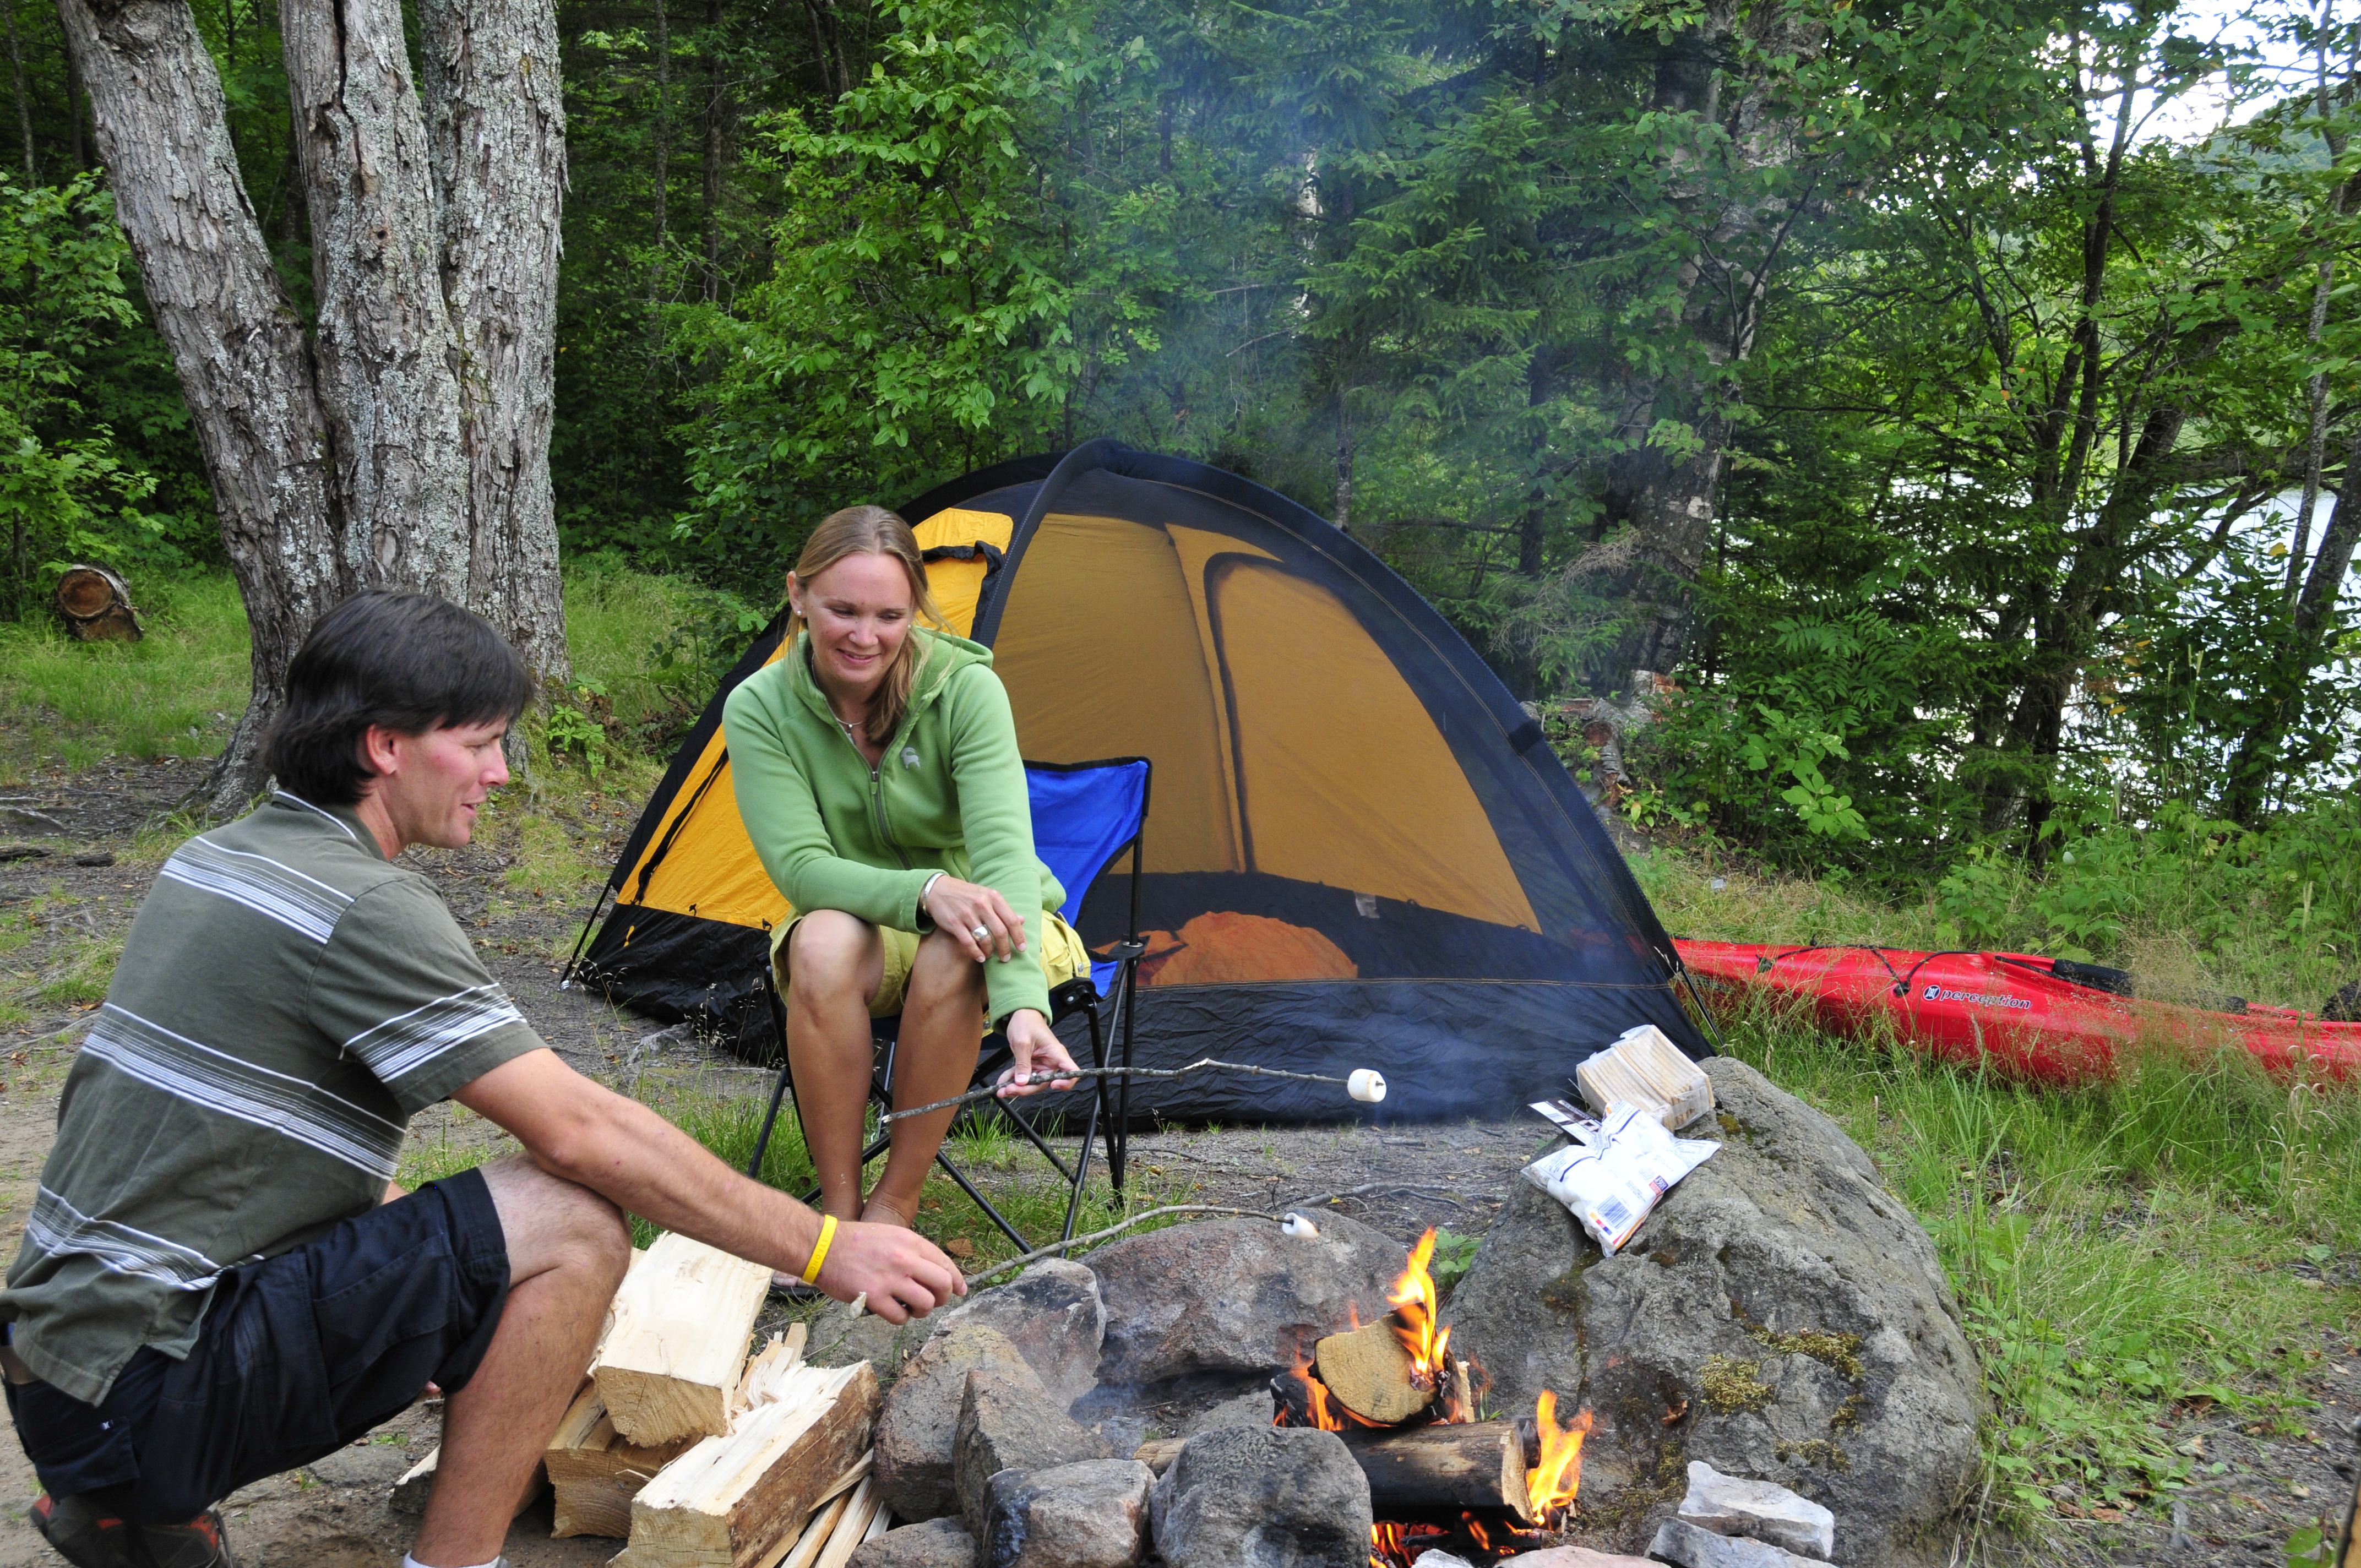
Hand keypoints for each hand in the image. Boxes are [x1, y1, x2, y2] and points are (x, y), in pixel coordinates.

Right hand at [815, 1217, 966, 1322]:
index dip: (957, 1280)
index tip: (961, 1290)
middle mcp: (904, 1259)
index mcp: (910, 1241)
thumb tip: (935, 1271)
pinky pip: (901, 1317)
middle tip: (933, 1301)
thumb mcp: (890, 1235)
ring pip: (926, 1304)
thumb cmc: (854, 1242)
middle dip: (943, 1297)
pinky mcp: (873, 1297)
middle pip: (943, 1285)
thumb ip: (912, 1251)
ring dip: (923, 1311)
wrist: (822, 1246)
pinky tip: (894, 1312)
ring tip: (912, 1308)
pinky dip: (901, 1319)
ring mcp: (889, 1279)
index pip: (945, 1263)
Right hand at [923, 875, 1028, 962]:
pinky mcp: (954, 923)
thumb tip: (1022, 920)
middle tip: (1006, 958)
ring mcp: (967, 914)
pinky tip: (980, 958)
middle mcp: (982, 904)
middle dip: (1005, 948)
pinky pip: (969, 942)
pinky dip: (976, 953)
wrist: (938, 889)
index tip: (1022, 948)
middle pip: (1000, 932)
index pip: (1011, 920)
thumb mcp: (986, 896)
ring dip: (990, 951)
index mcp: (993, 897)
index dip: (1019, 936)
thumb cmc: (966, 895)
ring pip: (985, 939)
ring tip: (991, 956)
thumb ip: (1003, 909)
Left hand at [995, 1009, 1079, 1098]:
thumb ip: (1023, 1063)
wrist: (1020, 1014)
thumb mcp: (1022, 1042)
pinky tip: (1002, 1082)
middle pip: (1045, 1082)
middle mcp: (1051, 1061)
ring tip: (1002, 1090)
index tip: (1053, 1086)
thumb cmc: (1026, 1022)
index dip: (1066, 1082)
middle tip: (1010, 1089)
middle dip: (1027, 1088)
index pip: (1071, 1071)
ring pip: (1032, 1083)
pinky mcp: (1031, 1065)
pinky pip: (1023, 1077)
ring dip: (1017, 1087)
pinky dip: (1012, 1080)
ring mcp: (1041, 1064)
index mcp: (1056, 1053)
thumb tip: (1022, 1082)